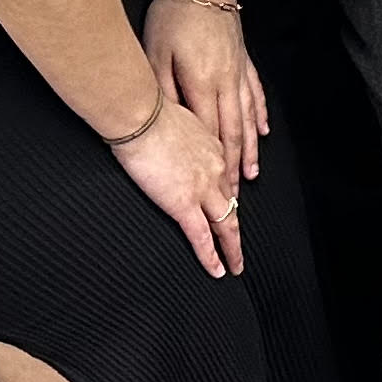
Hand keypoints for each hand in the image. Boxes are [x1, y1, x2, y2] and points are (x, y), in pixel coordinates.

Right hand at [108, 98, 242, 277]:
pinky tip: (217, 270)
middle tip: (239, 250)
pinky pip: (201, 237)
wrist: (142, 116)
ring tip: (236, 266)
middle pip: (231, 206)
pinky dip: (211, 256)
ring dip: (232, 249)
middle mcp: (215, 169)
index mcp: (213, 148)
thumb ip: (184, 134)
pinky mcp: (183, 204)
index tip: (228, 210)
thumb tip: (174, 138)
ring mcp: (201, 189)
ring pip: (225, 225)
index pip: (225, 180)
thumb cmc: (150, 112)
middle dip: (235, 231)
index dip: (227, 199)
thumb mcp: (179, 119)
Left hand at [146, 0, 268, 185]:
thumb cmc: (172, 16)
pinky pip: (256, 93)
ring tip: (252, 171)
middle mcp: (226, 83)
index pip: (210, 135)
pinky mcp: (243, 60)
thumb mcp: (155, 54)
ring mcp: (238, 71)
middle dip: (234, 166)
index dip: (215, 165)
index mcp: (203, 84)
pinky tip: (263, 130)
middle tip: (236, 194)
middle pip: (233, 132)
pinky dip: (260, 114)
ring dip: (250, 147)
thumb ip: (164, 91)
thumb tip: (172, 125)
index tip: (218, 191)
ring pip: (247, 117)